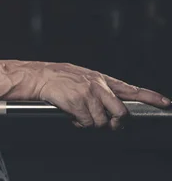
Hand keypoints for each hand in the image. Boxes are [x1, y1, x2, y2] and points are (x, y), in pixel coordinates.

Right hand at [38, 62, 169, 129]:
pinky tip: (72, 113)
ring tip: (80, 113)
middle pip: (121, 112)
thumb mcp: (85, 78)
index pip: (131, 89)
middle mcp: (98, 85)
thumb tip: (113, 109)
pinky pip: (86, 124)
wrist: (41, 76)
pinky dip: (79, 123)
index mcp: (102, 79)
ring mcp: (88, 94)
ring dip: (91, 123)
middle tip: (105, 122)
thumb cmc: (62, 78)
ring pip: (102, 122)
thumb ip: (102, 91)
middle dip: (115, 122)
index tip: (166, 103)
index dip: (151, 97)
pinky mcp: (77, 103)